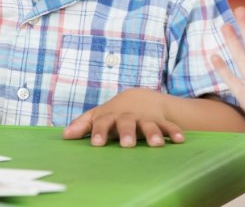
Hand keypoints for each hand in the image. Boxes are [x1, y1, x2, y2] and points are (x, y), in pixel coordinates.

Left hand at [63, 88, 183, 146]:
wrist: (139, 98)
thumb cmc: (113, 113)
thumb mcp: (98, 116)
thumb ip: (82, 125)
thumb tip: (64, 136)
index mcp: (110, 116)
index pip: (102, 122)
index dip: (98, 132)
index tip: (96, 144)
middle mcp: (127, 116)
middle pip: (126, 123)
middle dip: (126, 133)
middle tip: (127, 144)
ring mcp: (144, 118)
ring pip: (149, 124)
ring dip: (152, 133)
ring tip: (156, 144)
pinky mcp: (160, 121)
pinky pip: (169, 126)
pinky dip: (174, 132)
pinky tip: (180, 140)